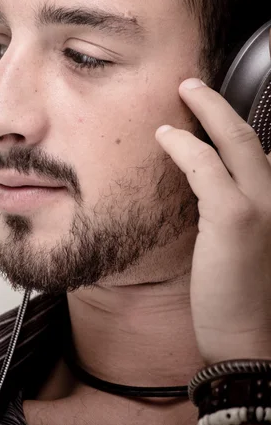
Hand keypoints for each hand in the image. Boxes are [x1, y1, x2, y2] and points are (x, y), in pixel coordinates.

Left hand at [155, 38, 270, 365]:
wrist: (249, 340)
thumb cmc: (244, 293)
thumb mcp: (249, 242)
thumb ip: (238, 206)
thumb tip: (212, 180)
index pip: (262, 150)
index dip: (236, 124)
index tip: (212, 109)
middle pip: (249, 134)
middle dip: (219, 104)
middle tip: (193, 85)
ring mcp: (264, 203)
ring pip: (232, 138)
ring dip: (204, 110)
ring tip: (182, 92)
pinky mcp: (235, 217)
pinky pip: (204, 166)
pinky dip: (182, 145)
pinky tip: (164, 135)